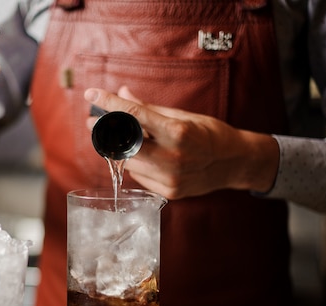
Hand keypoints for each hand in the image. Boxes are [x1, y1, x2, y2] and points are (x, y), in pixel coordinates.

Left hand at [83, 86, 279, 199]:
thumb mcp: (182, 116)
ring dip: (123, 150)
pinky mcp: (167, 192)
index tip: (91, 95)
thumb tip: (123, 92)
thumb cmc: (208, 133)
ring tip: (132, 140)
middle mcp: (172, 158)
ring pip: (128, 163)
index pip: (134, 115)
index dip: (109, 103)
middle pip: (123, 145)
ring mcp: (169, 178)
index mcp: (177, 132)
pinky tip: (150, 159)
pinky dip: (138, 165)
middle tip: (94, 122)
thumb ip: (149, 107)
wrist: (233, 164)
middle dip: (104, 132)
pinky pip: (139, 177)